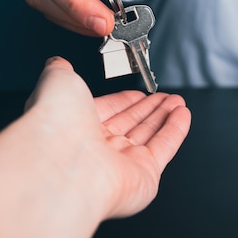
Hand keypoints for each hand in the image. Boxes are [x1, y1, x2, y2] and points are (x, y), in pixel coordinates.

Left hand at [24, 57, 190, 218]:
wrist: (61, 161)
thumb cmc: (54, 122)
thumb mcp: (57, 80)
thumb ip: (60, 70)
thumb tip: (57, 62)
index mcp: (76, 125)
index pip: (107, 110)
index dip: (125, 99)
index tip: (139, 91)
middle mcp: (97, 147)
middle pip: (130, 123)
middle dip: (149, 107)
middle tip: (164, 95)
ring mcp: (120, 163)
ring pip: (148, 134)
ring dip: (165, 115)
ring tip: (177, 101)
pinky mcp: (143, 175)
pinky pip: (164, 148)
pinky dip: (176, 130)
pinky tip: (183, 115)